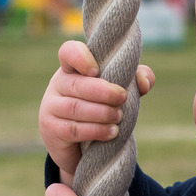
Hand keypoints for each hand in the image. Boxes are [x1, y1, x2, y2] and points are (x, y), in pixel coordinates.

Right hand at [39, 40, 154, 180]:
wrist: (78, 143)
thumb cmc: (101, 107)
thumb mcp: (118, 91)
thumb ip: (135, 79)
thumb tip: (144, 82)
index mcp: (72, 68)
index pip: (68, 52)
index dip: (81, 58)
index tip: (98, 71)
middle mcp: (58, 84)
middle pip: (77, 84)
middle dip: (104, 92)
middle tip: (122, 98)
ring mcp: (51, 107)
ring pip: (75, 108)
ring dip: (102, 113)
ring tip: (118, 117)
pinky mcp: (52, 129)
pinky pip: (74, 129)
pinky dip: (96, 131)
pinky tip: (112, 132)